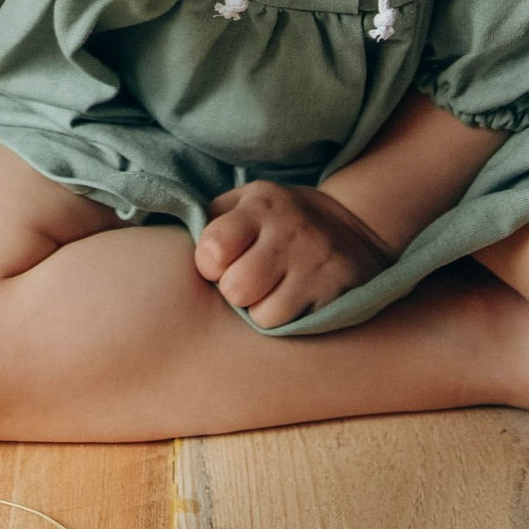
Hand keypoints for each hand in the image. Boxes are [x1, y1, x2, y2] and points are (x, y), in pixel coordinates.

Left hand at [193, 176, 391, 327]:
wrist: (355, 223)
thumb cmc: (278, 221)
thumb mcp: (245, 203)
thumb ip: (211, 221)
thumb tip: (173, 253)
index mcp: (260, 207)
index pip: (213, 248)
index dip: (209, 265)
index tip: (219, 264)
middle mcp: (290, 231)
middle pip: (236, 289)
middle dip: (235, 292)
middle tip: (248, 282)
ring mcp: (318, 261)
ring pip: (265, 316)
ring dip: (263, 311)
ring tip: (273, 291)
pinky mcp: (339, 288)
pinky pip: (297, 325)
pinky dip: (291, 320)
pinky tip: (296, 300)